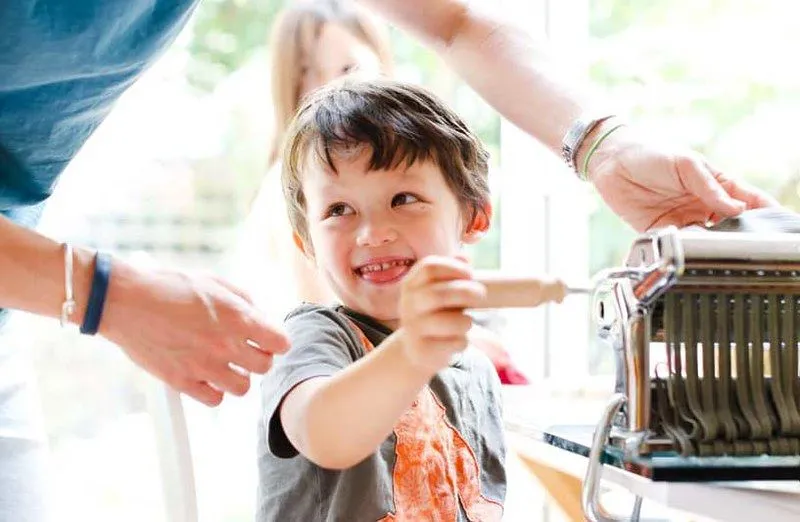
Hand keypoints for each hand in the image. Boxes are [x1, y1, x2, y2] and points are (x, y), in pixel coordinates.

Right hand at [99, 258, 289, 405]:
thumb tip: (260, 317)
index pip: (280, 342)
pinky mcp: (182, 381)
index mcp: (237, 317)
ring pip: (242, 387)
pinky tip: (205, 374)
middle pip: (264, 367)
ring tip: (224, 363)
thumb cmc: (169, 286)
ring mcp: (203, 365)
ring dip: (237, 375)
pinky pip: (214, 399)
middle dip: (258, 357)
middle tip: (245, 350)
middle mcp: (225, 344)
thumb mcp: (214, 281)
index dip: (276, 340)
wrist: (126, 301)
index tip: (268, 339)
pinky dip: (213, 389)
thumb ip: (243, 301)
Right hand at [397, 256, 485, 373]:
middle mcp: (408, 304)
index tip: (470, 274)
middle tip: (480, 295)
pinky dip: (462, 341)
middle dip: (466, 292)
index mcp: (411, 284)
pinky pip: (453, 343)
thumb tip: (465, 258)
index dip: (454, 268)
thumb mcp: (439, 290)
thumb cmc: (435, 313)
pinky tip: (456, 340)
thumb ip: (452, 272)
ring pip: (450, 322)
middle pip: (439, 294)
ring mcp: (413, 328)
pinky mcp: (422, 350)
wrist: (414, 350)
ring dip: (466, 321)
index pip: (429, 267)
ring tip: (465, 322)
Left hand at [588, 126, 778, 231]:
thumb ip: (710, 187)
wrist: (611, 163)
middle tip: (746, 244)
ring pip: (708, 241)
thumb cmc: (651, 153)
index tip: (777, 226)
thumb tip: (737, 209)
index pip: (750, 201)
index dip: (766, 213)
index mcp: (716, 186)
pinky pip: (680, 246)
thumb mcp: (686, 164)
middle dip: (741, 237)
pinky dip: (687, 250)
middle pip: (732, 227)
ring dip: (713, 246)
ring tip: (718, 247)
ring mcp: (684, 220)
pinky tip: (690, 249)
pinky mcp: (662, 232)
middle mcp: (703, 206)